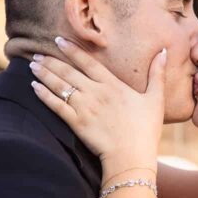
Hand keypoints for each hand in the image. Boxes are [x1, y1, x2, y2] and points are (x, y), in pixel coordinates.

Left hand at [30, 38, 165, 174]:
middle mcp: (95, 92)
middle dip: (51, 61)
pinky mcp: (76, 123)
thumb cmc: (145, 129)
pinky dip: (43, 95)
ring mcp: (84, 107)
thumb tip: (164, 52)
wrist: (131, 156)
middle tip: (36, 54)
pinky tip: (33, 87)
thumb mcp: (155, 99)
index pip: (88, 62)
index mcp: (113, 85)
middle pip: (68, 72)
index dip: (72, 50)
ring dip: (44, 74)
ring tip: (32, 65)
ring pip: (60, 86)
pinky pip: (56, 105)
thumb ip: (157, 74)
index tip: (58, 40)